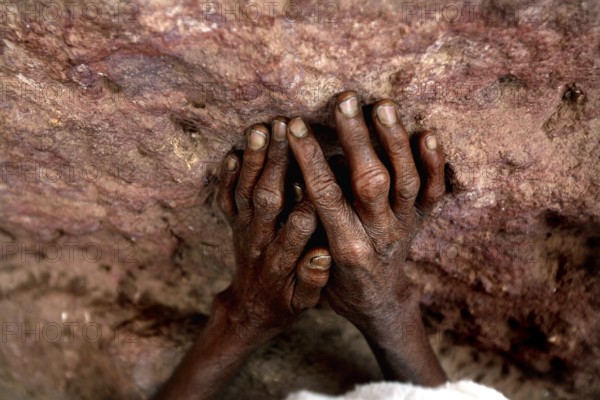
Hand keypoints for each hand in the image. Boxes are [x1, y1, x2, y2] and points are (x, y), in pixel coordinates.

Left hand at [157, 119, 330, 399]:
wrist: (248, 310)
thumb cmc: (284, 304)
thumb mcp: (304, 303)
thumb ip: (313, 281)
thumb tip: (324, 255)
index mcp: (281, 260)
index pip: (298, 226)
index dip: (307, 200)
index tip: (318, 172)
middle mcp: (259, 241)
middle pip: (267, 198)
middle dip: (276, 163)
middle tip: (286, 129)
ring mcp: (242, 231)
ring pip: (244, 192)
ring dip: (252, 159)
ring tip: (261, 129)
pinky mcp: (232, 225)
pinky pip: (225, 199)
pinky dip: (226, 177)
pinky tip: (233, 152)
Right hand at [285, 91, 445, 383]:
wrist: (377, 302)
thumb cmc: (336, 280)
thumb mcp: (311, 261)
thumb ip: (303, 224)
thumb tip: (288, 179)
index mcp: (345, 245)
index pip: (325, 194)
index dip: (309, 158)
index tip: (294, 126)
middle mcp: (379, 233)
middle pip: (370, 182)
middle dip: (357, 140)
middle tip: (345, 101)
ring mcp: (405, 225)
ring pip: (405, 180)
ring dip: (394, 142)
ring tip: (382, 106)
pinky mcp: (422, 219)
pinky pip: (434, 192)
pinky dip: (435, 164)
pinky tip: (428, 134)